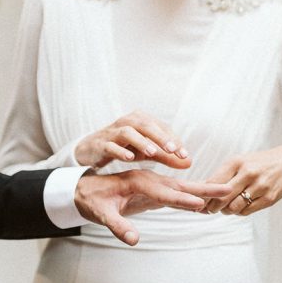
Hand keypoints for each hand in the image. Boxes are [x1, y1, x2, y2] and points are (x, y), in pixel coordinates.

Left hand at [74, 170, 230, 246]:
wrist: (85, 190)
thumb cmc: (93, 201)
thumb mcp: (100, 215)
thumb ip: (117, 225)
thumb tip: (133, 240)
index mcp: (138, 182)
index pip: (164, 193)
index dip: (182, 200)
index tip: (201, 205)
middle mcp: (149, 180)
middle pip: (180, 186)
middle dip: (203, 189)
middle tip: (226, 189)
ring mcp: (153, 184)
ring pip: (181, 188)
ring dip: (202, 191)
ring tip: (224, 192)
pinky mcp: (154, 191)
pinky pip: (176, 194)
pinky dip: (191, 197)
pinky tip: (204, 203)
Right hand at [75, 110, 190, 170]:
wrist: (92, 150)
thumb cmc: (125, 147)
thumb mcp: (147, 152)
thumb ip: (167, 156)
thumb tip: (189, 162)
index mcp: (141, 120)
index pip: (161, 128)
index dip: (174, 141)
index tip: (185, 156)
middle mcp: (127, 122)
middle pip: (146, 126)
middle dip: (160, 138)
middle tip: (173, 150)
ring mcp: (112, 132)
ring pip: (128, 132)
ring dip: (141, 142)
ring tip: (153, 153)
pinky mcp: (100, 144)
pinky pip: (110, 145)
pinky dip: (120, 150)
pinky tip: (130, 158)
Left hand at [201, 147, 281, 216]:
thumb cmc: (257, 163)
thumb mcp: (239, 162)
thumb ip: (221, 176)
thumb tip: (201, 192)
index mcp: (237, 162)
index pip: (213, 183)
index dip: (203, 195)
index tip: (199, 201)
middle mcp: (248, 173)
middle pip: (221, 198)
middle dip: (212, 207)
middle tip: (209, 209)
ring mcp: (260, 186)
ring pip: (234, 208)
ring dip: (226, 211)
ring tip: (226, 208)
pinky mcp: (269, 199)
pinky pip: (247, 212)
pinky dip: (239, 212)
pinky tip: (239, 207)